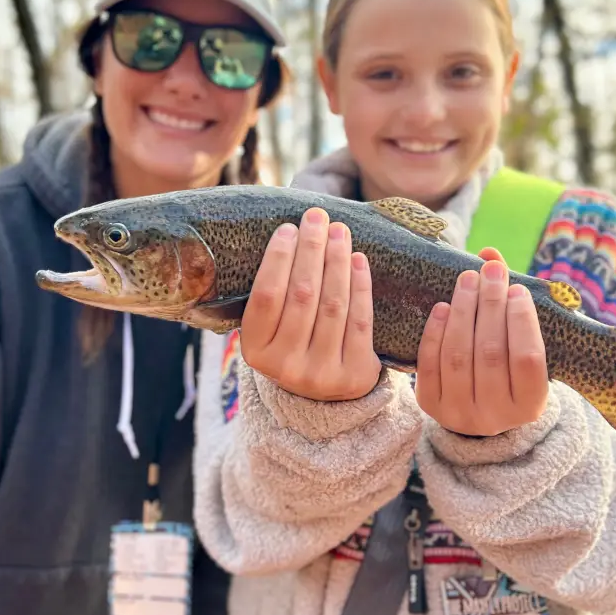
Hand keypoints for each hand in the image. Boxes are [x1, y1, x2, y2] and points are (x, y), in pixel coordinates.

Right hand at [240, 207, 381, 401]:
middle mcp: (284, 365)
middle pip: (301, 296)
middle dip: (311, 250)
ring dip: (337, 261)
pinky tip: (358, 260)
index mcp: (255, 350)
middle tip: (317, 218)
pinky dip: (360, 286)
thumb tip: (290, 231)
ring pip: (332, 305)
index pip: (266, 296)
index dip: (278, 259)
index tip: (289, 228)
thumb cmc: (295, 343)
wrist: (325, 396)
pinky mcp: (352, 375)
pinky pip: (359, 321)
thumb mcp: (271, 329)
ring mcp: (319, 374)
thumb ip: (274, 294)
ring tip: (339, 231)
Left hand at [414, 247, 549, 436]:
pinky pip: (430, 365)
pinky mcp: (432, 406)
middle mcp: (496, 416)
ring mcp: (461, 414)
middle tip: (489, 272)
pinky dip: (435, 333)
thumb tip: (489, 254)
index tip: (516, 288)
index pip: (528, 358)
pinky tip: (442, 307)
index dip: (522, 320)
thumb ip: (512, 303)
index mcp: (530, 405)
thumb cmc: (509, 370)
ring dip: (462, 311)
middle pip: (490, 353)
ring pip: (458, 356)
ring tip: (467, 280)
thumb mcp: (522, 347)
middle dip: (489, 305)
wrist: (479, 410)